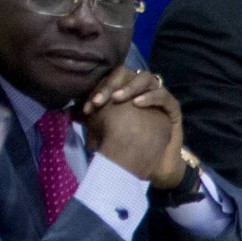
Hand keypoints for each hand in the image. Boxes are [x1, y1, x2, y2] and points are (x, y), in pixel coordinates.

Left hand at [83, 69, 184, 183]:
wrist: (152, 166)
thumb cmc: (129, 148)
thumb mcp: (105, 132)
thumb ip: (89, 121)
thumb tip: (68, 112)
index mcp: (126, 92)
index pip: (111, 80)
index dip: (99, 89)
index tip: (89, 108)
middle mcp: (142, 91)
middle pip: (127, 74)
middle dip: (111, 85)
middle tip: (100, 100)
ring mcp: (159, 97)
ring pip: (146, 78)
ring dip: (130, 87)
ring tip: (117, 99)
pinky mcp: (172, 107)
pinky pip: (163, 95)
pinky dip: (149, 96)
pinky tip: (137, 103)